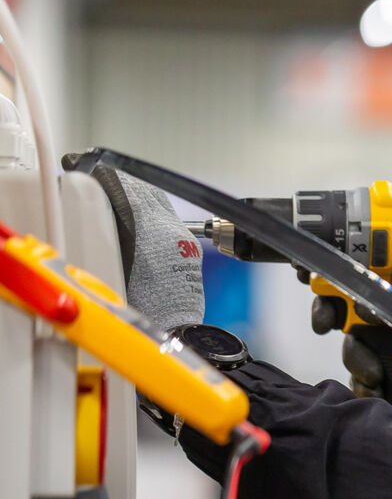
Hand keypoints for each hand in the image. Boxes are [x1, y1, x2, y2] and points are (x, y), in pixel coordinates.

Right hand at [62, 153, 203, 332]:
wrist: (173, 327)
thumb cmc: (142, 306)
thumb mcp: (115, 264)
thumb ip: (108, 232)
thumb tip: (95, 208)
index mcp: (153, 233)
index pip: (131, 189)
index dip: (110, 177)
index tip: (95, 172)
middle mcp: (173, 232)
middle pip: (148, 192)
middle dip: (126, 184)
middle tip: (105, 179)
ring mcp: (185, 240)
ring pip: (160, 204)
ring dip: (140, 196)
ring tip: (119, 194)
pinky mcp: (190, 250)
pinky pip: (170, 221)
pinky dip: (152, 214)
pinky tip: (139, 220)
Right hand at [317, 280, 391, 429]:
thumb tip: (362, 300)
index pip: (364, 279)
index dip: (337, 282)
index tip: (318, 288)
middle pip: (348, 314)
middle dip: (333, 321)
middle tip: (326, 326)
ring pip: (353, 351)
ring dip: (357, 363)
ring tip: (376, 375)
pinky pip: (367, 381)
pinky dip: (367, 387)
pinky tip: (380, 390)